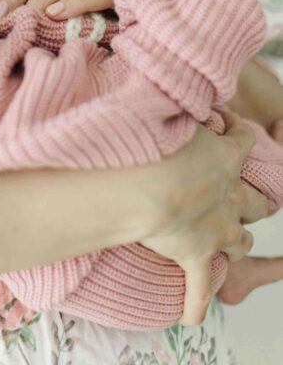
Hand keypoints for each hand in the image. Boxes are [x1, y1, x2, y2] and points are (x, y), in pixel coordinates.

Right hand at [140, 109, 273, 325]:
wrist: (147, 184)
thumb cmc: (156, 142)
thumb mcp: (173, 110)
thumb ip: (180, 103)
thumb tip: (175, 88)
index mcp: (228, 157)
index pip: (242, 140)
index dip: (236, 132)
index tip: (220, 123)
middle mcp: (232, 195)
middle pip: (257, 200)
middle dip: (253, 199)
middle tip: (238, 193)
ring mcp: (218, 230)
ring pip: (241, 240)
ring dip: (238, 240)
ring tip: (228, 240)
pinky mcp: (197, 256)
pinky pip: (199, 290)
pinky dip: (195, 303)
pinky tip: (191, 315)